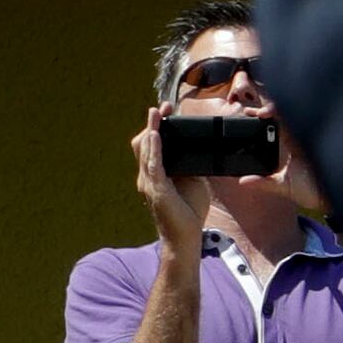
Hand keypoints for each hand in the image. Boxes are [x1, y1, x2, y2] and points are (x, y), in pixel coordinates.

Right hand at [132, 106, 209, 245]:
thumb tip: (198, 149)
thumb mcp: (194, 181)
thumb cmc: (189, 211)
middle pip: (144, 143)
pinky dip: (154, 149)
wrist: (187, 236)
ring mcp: (150, 182)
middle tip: (163, 107)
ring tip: (156, 113)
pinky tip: (155, 135)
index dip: (157, 127)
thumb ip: (191, 166)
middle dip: (153, 123)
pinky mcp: (156, 189)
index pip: (152, 145)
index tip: (167, 110)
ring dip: (151, 129)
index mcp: (156, 173)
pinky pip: (153, 165)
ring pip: (145, 150)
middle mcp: (148, 175)